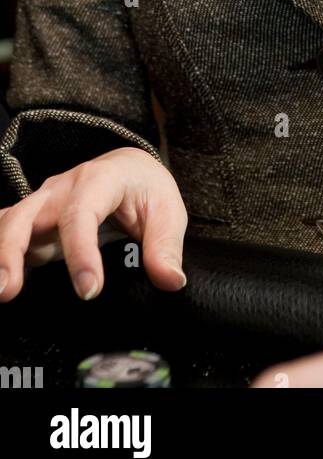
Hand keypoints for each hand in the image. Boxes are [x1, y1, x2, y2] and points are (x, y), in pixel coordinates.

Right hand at [0, 146, 187, 301]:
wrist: (129, 168)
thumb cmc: (145, 188)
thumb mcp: (167, 210)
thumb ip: (166, 245)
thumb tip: (170, 280)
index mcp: (99, 179)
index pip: (82, 213)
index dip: (81, 252)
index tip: (89, 290)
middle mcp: (63, 188)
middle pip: (27, 215)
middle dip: (11, 250)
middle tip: (9, 290)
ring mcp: (43, 203)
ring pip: (9, 222)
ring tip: (0, 290)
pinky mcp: (33, 221)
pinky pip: (4, 228)